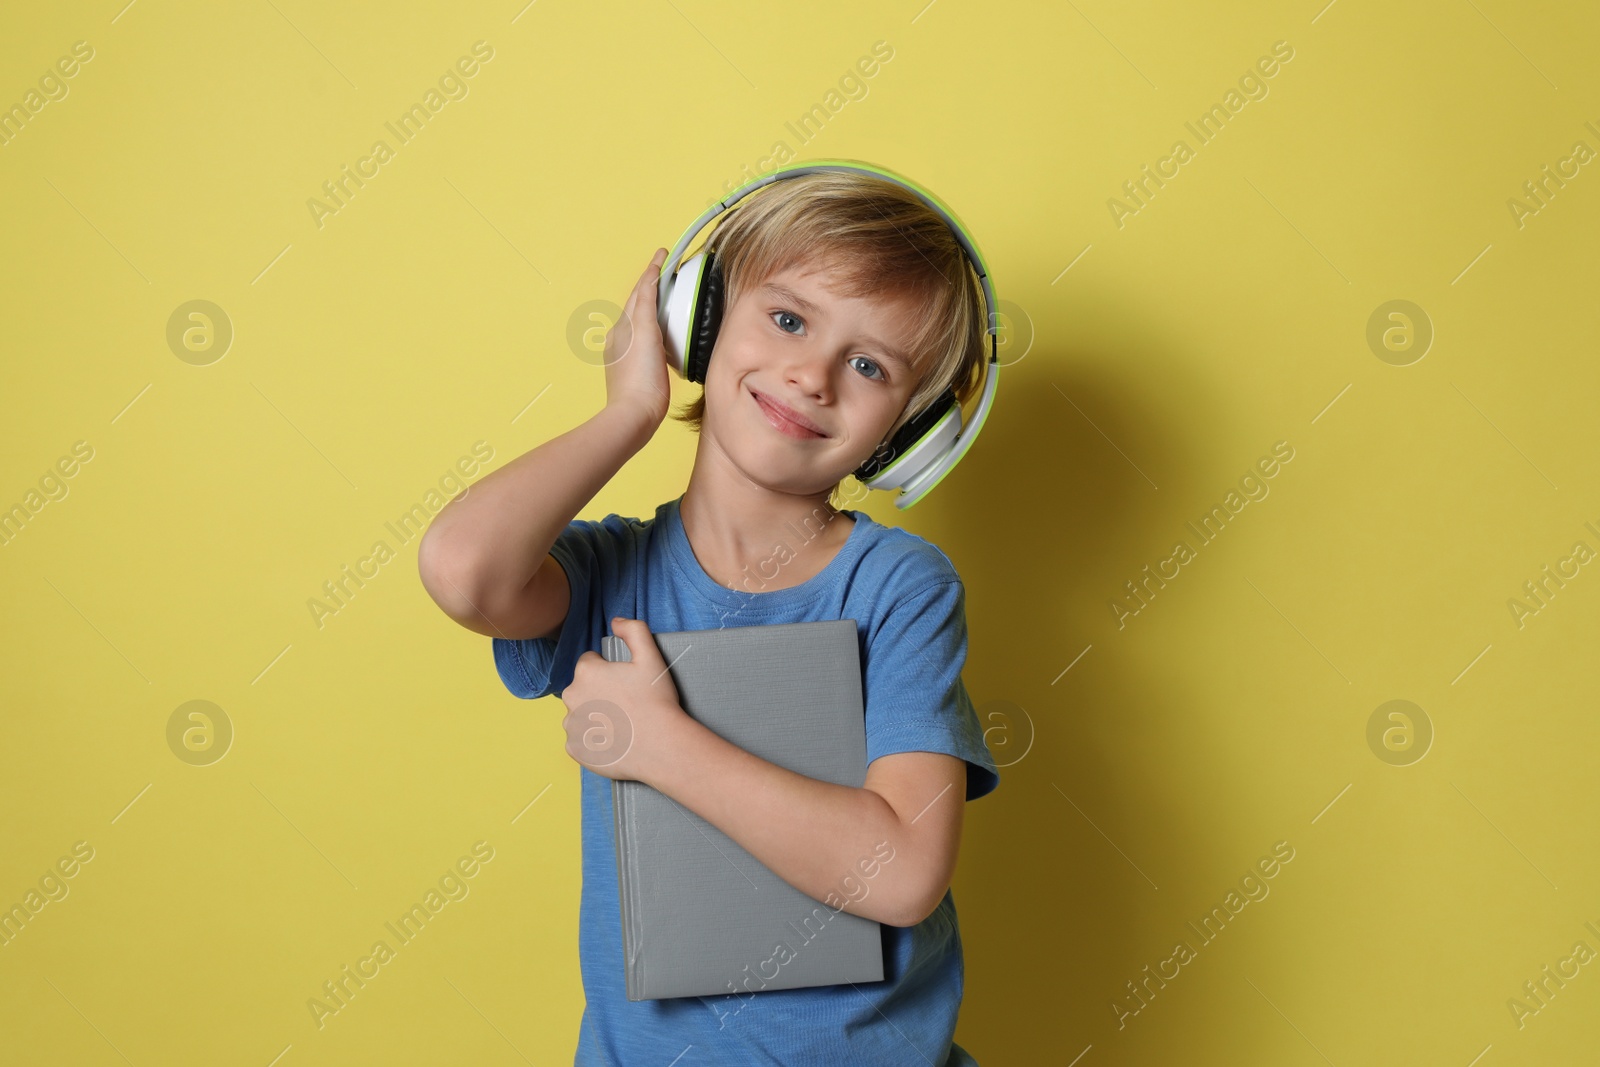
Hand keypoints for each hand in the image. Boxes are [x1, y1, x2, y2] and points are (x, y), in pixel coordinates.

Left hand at [560, 617, 688, 782]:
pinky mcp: (575, 749)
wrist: (662, 746)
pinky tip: (614, 739)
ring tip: (621, 723)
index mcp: (586, 672)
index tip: (625, 683)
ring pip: (580, 714)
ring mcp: (571, 726)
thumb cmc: (656, 702)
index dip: (609, 670)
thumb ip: (633, 630)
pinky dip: (593, 740)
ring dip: (594, 716)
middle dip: (599, 692)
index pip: (589, 663)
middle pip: (582, 688)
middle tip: (626, 703)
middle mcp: (571, 697)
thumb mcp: (651, 656)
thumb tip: (616, 621)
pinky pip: (580, 740)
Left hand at [602, 248, 671, 434]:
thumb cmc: (641, 379)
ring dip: (652, 307)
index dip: (653, 270)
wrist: (633, 415)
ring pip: (640, 321)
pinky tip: (661, 338)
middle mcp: (621, 336)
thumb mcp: (646, 335)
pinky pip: (643, 340)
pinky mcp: (631, 369)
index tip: (663, 253)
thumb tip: (648, 282)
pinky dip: (653, 329)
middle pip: (638, 303)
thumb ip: (646, 305)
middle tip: (667, 272)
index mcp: (625, 325)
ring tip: (667, 300)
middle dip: (652, 286)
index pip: (641, 289)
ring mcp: (624, 353)